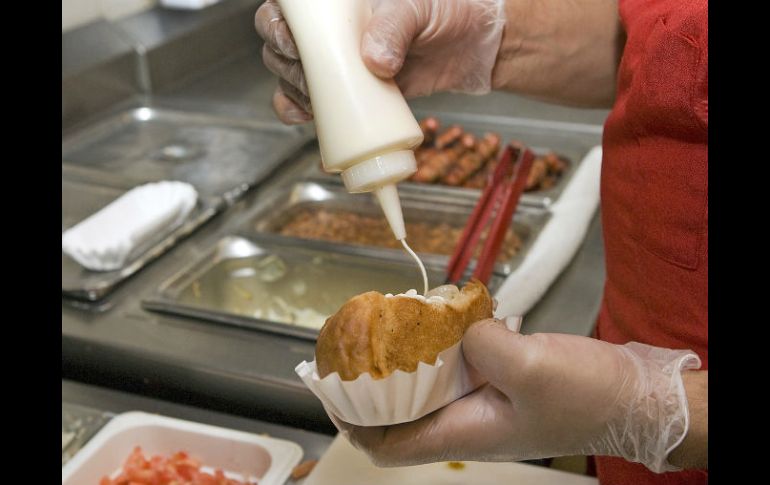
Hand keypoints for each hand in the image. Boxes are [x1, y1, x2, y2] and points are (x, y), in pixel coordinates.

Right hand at [255, 0, 505, 123]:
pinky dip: (298, 111)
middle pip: (280, 42)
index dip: (276, 23)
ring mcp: (335, 59)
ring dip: (293, 89)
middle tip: (312, 77)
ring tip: (316, 100)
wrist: (473, 47)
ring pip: (290, 73)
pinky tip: (305, 116)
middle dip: (287, 63)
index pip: (287, 6)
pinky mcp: (347, 90)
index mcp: (338, 1)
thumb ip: (395, 26)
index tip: (293, 43)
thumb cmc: (448, 11)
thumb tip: (374, 62)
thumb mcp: (419, 7)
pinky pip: (309, 101)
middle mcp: (330, 27)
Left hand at [327, 319, 700, 472]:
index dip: (353, 422)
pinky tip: (443, 317)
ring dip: (404, 360)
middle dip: (370, 384)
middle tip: (355, 345)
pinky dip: (441, 344)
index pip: (388, 444)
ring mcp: (481, 401)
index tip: (331, 390)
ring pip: (424, 387)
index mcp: (464, 432)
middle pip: (398, 413)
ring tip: (388, 325)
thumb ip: (482, 345)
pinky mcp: (498, 380)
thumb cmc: (588, 398)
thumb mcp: (532, 369)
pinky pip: (455, 365)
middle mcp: (465, 421)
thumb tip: (457, 325)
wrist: (632, 398)